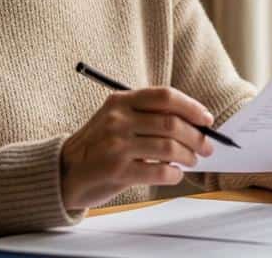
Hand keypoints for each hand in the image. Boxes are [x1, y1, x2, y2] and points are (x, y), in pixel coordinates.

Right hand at [59, 87, 214, 209]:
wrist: (64, 172)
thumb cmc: (98, 145)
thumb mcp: (116, 118)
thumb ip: (147, 115)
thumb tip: (193, 122)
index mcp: (120, 101)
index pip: (165, 96)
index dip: (191, 107)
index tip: (206, 119)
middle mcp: (118, 120)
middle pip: (172, 123)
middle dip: (197, 136)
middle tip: (207, 147)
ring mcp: (116, 145)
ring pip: (169, 148)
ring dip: (188, 156)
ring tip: (192, 161)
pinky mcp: (117, 171)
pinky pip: (159, 170)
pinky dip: (174, 174)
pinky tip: (174, 174)